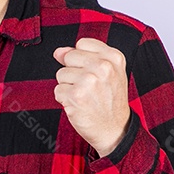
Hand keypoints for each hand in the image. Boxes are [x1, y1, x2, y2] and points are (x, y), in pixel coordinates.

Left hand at [52, 38, 130, 157]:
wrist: (115, 129)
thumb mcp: (108, 72)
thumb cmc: (110, 100)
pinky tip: (80, 105)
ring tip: (85, 97)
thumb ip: (84, 56)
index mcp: (113, 57)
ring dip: (69, 87)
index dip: (82, 58)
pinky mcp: (76, 96)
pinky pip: (58, 90)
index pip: (82, 43)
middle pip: (69, 57)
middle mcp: (103, 67)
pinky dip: (65, 99)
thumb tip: (58, 52)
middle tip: (89, 87)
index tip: (93, 72)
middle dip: (73, 72)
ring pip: (61, 74)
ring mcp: (89, 81)